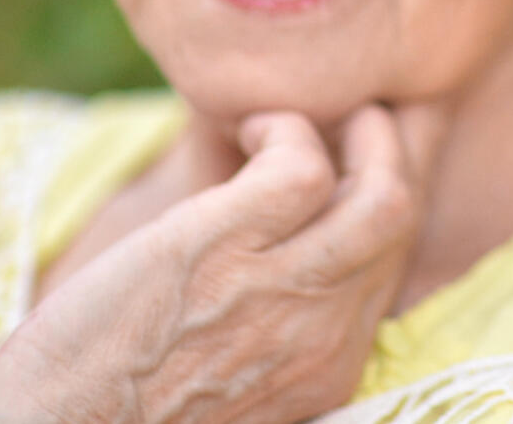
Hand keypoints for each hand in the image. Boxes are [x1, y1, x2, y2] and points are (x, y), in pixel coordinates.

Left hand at [0, 103, 446, 423]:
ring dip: (358, 135)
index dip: (386, 195)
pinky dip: (284, 129)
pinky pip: (301, 165)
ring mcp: (280, 291)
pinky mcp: (224, 248)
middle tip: (358, 117)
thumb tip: (268, 273)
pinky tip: (246, 131)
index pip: (393, 259)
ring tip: (300, 123)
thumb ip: (268, 334)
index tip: (362, 163)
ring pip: (384, 193)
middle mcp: (322, 333)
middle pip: (403, 215)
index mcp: (326, 366)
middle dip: (398, 147)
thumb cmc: (108, 406)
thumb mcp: (225, 383)